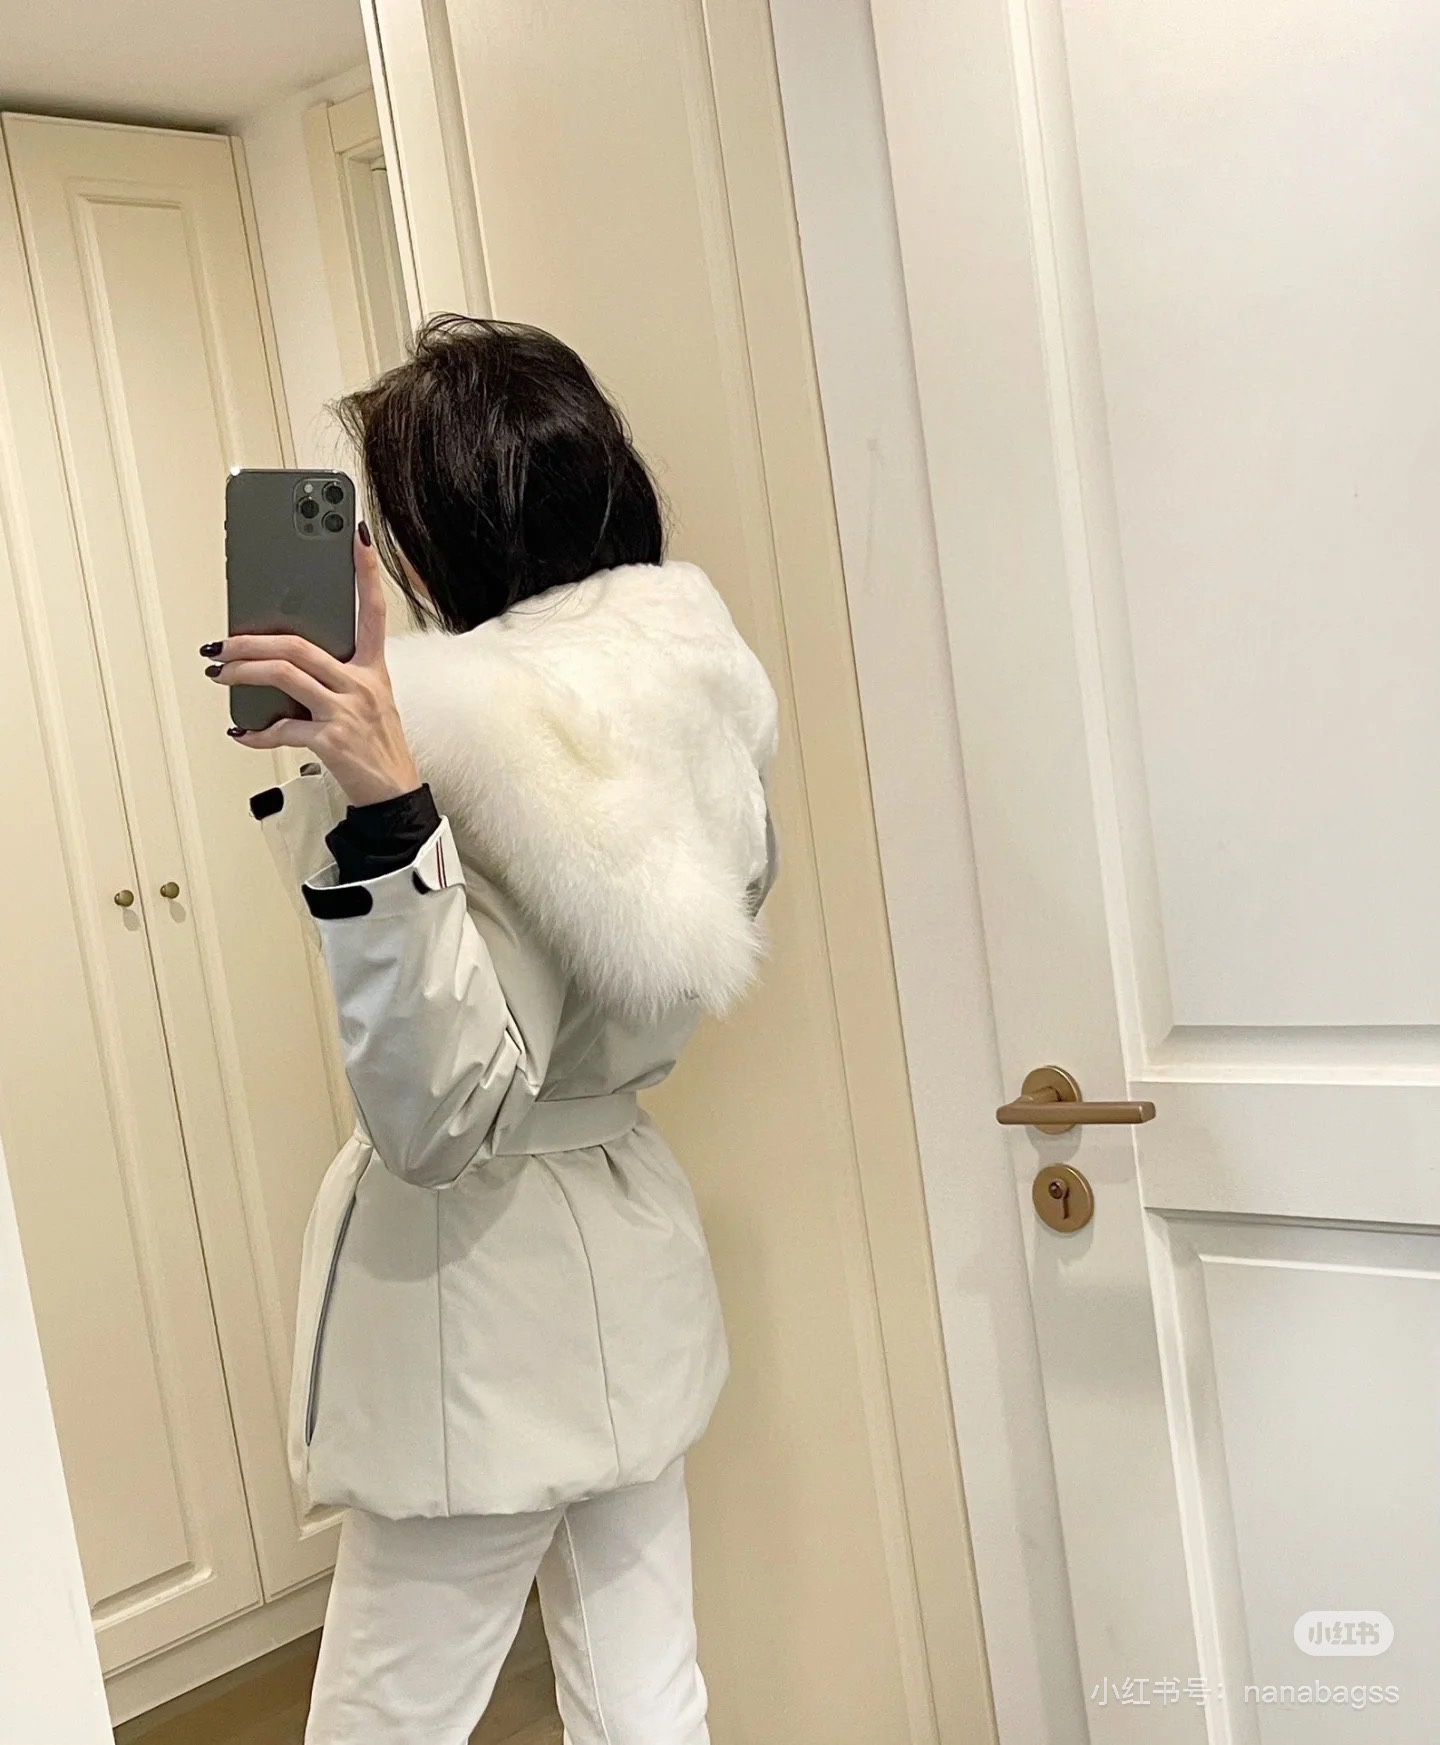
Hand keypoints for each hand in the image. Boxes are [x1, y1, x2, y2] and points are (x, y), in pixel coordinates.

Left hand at [203, 528, 421, 806]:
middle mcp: (362, 684)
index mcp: (373, 667)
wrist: (393, 793)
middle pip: (299, 645)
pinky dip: (255, 731)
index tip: (357, 535)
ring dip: (241, 672)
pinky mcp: (333, 741)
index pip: (373, 609)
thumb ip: (333, 673)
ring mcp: (347, 712)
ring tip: (218, 672)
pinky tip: (241, 729)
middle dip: (250, 640)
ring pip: (285, 675)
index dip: (366, 570)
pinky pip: (283, 728)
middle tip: (219, 643)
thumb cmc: (374, 743)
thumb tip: (276, 658)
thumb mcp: (367, 699)